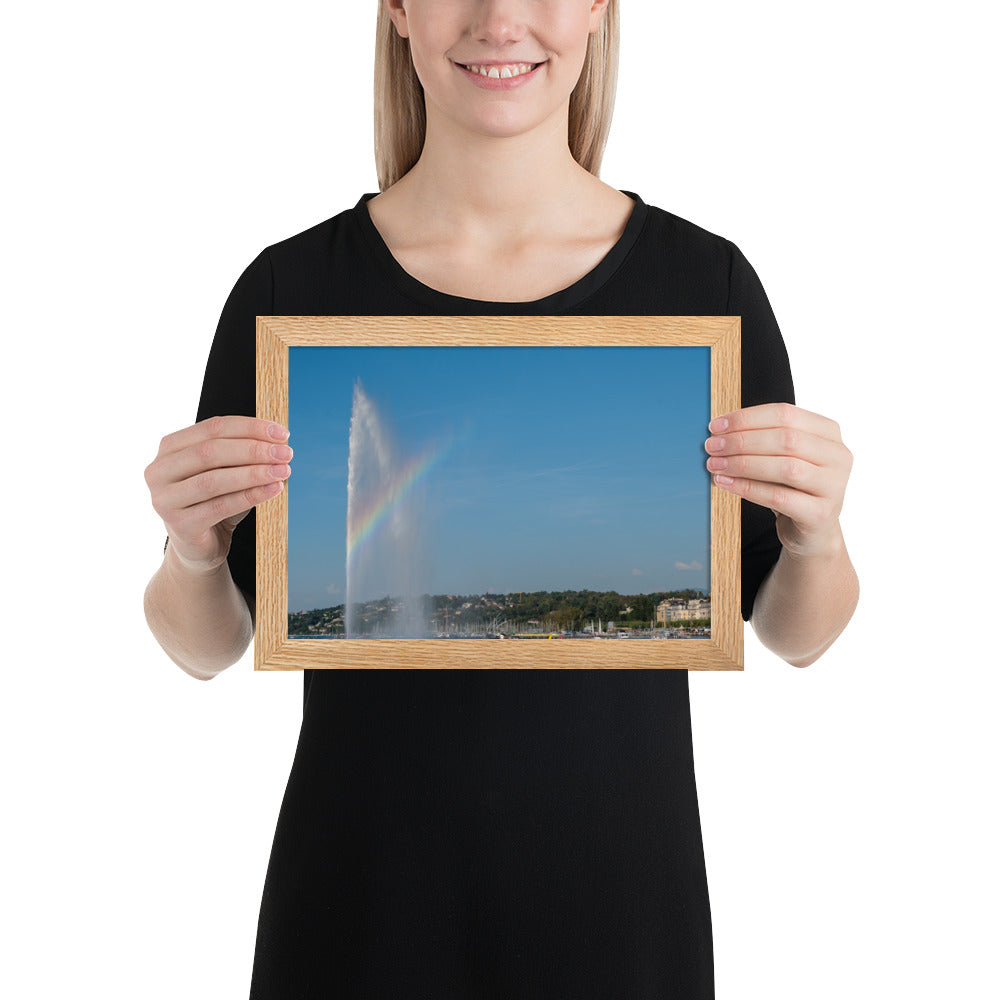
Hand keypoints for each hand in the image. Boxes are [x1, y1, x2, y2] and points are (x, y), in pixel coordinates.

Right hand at [145, 416, 291, 573]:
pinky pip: (220, 507)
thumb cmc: (214, 501)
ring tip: (283, 471)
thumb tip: (278, 441)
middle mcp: (159, 471)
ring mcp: (164, 499)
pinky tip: (273, 490)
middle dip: (254, 450)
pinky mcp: (179, 525)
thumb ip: (242, 453)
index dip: (250, 428)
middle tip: (285, 453)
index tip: (282, 434)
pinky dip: (250, 496)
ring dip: (254, 473)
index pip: (213, 428)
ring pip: (214, 480)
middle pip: (211, 452)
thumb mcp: (226, 471)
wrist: (199, 546)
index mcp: (170, 448)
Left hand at [704, 402, 852, 558]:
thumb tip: (719, 430)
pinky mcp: (821, 514)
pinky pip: (779, 497)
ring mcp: (834, 486)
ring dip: (743, 464)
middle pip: (786, 439)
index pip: (785, 414)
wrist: (812, 531)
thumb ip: (761, 439)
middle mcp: (838, 456)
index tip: (716, 425)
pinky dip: (748, 488)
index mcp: (828, 433)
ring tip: (715, 465)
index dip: (747, 418)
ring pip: (785, 467)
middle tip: (712, 446)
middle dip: (742, 441)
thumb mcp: (782, 457)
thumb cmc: (792, 488)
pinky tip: (726, 483)